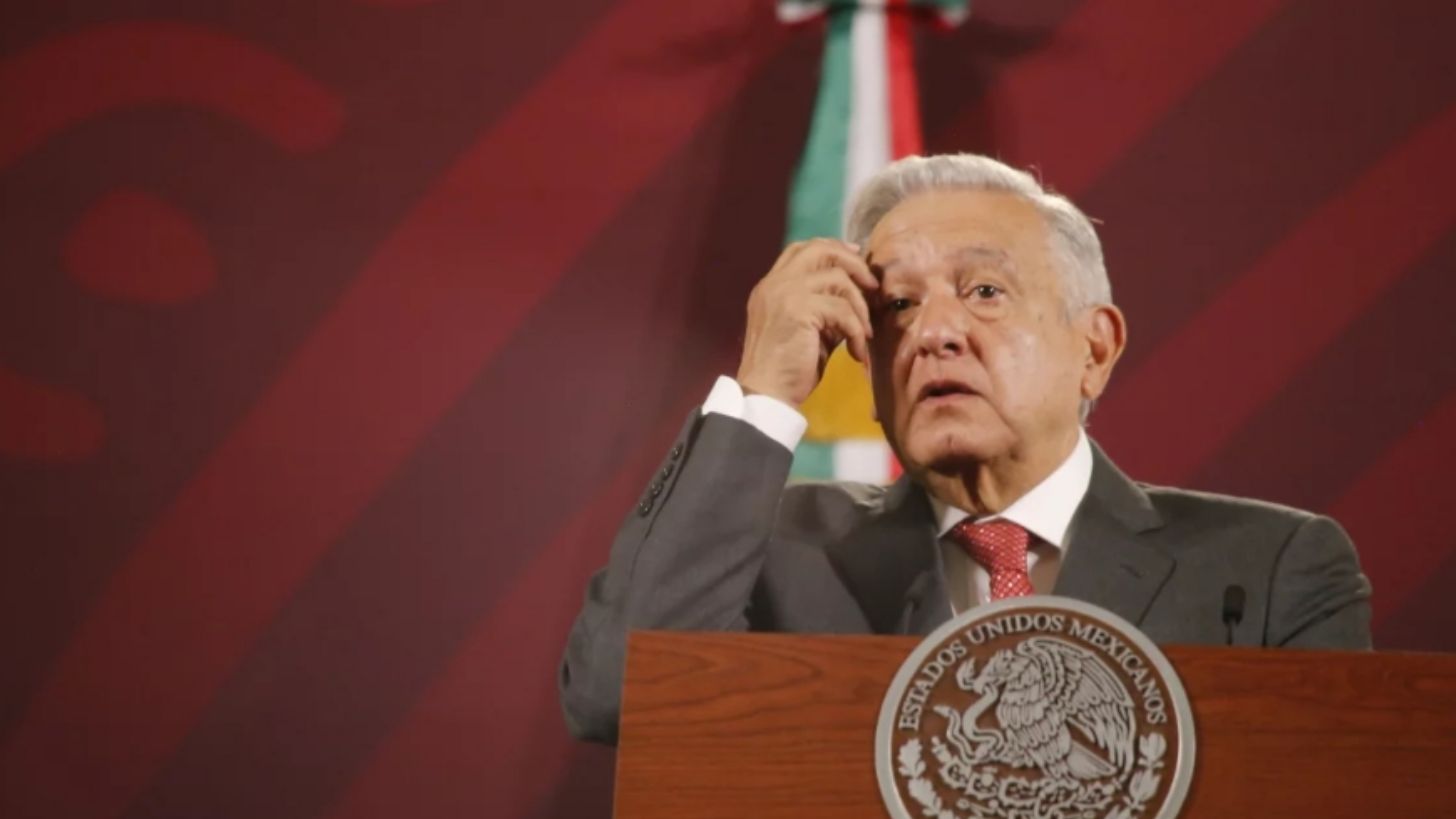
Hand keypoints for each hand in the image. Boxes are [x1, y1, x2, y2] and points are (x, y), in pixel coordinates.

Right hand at [736, 238, 878, 407]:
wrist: (766, 394)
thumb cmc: (786, 370)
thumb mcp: (807, 330)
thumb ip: (824, 308)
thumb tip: (859, 294)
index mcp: (772, 285)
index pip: (802, 249)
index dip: (833, 249)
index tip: (856, 258)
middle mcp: (775, 283)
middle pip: (820, 248)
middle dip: (854, 264)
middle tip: (873, 288)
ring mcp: (784, 293)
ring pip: (837, 278)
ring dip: (860, 307)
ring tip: (864, 334)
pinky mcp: (798, 309)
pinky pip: (842, 309)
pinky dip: (857, 331)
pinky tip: (856, 353)